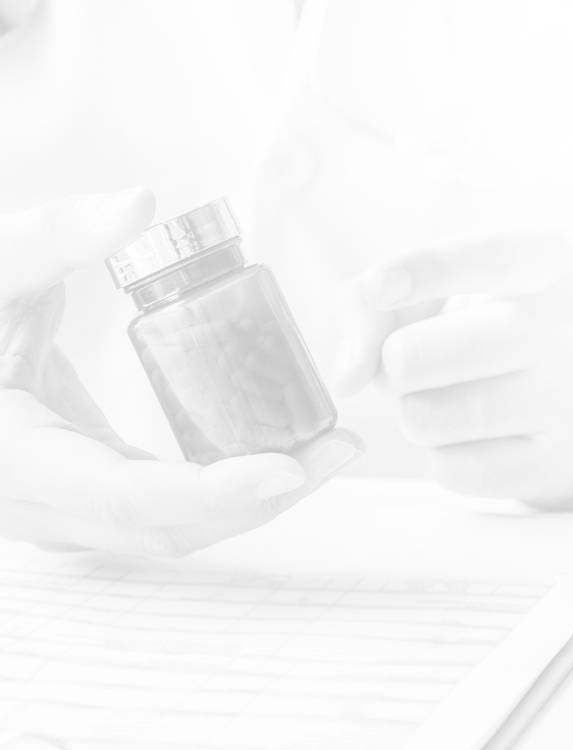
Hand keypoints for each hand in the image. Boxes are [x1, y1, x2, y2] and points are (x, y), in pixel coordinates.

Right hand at [0, 189, 359, 555]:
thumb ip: (53, 235)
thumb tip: (140, 203)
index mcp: (12, 462)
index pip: (126, 499)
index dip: (213, 491)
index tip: (288, 467)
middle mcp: (33, 505)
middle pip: (168, 527)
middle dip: (263, 496)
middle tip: (341, 444)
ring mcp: (59, 512)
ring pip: (172, 529)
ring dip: (257, 497)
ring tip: (333, 446)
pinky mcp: (84, 497)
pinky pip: (164, 510)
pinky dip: (227, 488)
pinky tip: (286, 449)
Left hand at [334, 234, 572, 506]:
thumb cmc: (517, 334)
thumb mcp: (470, 287)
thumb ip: (388, 301)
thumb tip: (348, 373)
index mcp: (555, 262)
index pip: (485, 258)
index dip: (420, 272)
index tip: (376, 289)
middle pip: (420, 355)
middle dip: (397, 365)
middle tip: (421, 367)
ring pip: (425, 417)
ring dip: (418, 414)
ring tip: (454, 402)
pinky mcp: (561, 465)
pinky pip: (450, 470)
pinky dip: (445, 456)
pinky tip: (480, 438)